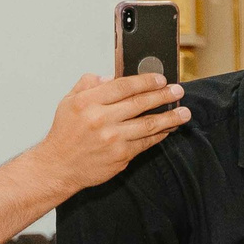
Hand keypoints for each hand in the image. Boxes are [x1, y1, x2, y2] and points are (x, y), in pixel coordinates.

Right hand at [35, 72, 188, 193]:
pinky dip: (160, 135)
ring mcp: (112, 138)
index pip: (123, 86)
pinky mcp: (121, 155)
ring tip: (184, 112)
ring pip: (149, 124)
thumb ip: (88, 85)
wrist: (59, 166)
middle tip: (178, 91)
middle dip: (164, 96)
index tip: (160, 79)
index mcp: (87, 102)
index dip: (146, 81)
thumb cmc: (65, 134)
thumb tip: (109, 77)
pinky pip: (146, 142)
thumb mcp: (68, 102)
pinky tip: (169, 129)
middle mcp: (100, 119)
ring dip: (170, 117)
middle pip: (140, 103)